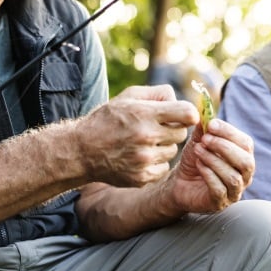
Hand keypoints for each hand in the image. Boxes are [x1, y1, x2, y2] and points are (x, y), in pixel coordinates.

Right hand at [73, 85, 198, 186]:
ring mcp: (144, 159)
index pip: (188, 114)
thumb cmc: (107, 119)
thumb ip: (157, 93)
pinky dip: (157, 163)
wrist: (81, 151)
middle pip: (182, 133)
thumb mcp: (128, 96)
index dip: (189, 114)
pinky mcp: (142, 177)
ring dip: (164, 146)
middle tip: (157, 128)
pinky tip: (141, 156)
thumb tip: (179, 99)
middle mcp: (146, 137)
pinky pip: (164, 167)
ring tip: (145, 142)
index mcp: (145, 114)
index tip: (183, 115)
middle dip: (174, 129)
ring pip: (173, 151)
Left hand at [166, 118, 254, 212]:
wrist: (179, 182)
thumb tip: (206, 113)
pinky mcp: (220, 203)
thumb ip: (204, 129)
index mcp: (243, 156)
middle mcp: (244, 175)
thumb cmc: (195, 159)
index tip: (211, 124)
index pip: (246, 143)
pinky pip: (220, 189)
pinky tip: (199, 164)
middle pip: (246, 162)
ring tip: (198, 150)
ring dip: (214, 160)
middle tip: (205, 139)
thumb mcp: (199, 141)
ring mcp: (234, 191)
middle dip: (224, 147)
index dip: (230, 133)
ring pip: (233, 177)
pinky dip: (208, 174)